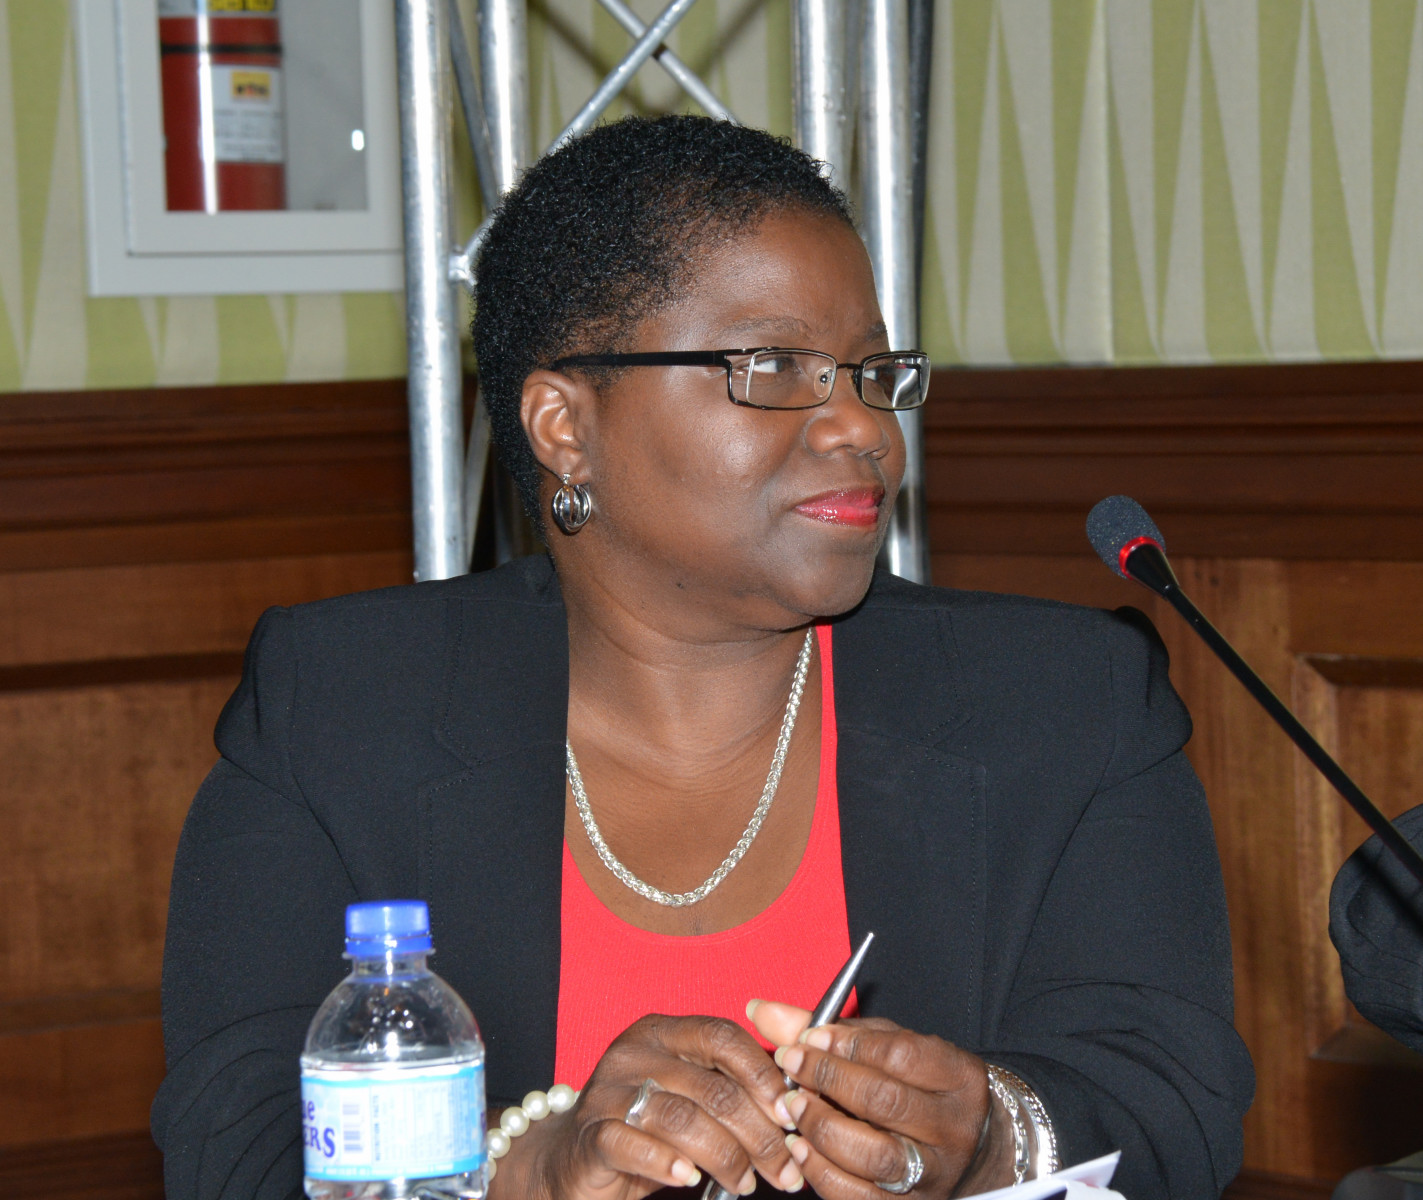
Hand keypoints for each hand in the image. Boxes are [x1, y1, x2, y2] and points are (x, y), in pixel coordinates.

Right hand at [491, 1013, 805, 1199]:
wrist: (573, 1160)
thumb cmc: (645, 1127)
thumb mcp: (688, 1097)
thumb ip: (729, 1088)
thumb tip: (793, 1104)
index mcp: (663, 1032)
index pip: (722, 1037)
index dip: (762, 1074)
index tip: (791, 1113)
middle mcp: (635, 1053)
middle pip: (711, 1086)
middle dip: (758, 1133)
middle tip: (784, 1168)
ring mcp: (608, 1092)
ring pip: (681, 1118)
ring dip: (725, 1156)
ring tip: (746, 1182)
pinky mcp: (591, 1134)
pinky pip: (634, 1144)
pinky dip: (668, 1163)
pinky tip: (691, 1179)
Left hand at [749, 1001, 1014, 1199]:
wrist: (974, 1146)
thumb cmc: (923, 1085)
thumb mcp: (891, 1046)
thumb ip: (832, 1029)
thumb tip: (762, 1011)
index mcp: (957, 1076)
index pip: (900, 1055)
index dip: (847, 1044)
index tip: (810, 1037)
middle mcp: (952, 1127)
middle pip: (885, 1101)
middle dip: (827, 1079)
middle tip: (790, 1065)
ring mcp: (934, 1173)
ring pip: (875, 1155)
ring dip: (821, 1127)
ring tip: (791, 1107)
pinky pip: (860, 1197)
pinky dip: (822, 1172)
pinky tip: (799, 1148)